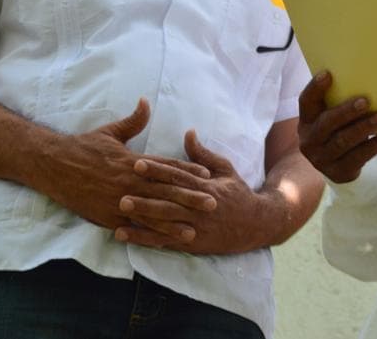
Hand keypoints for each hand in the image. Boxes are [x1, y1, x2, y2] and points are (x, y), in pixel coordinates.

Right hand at [36, 98, 211, 230]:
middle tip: (213, 204)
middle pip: (166, 192)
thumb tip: (146, 101)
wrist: (53, 165)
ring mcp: (118, 201)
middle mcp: (129, 182)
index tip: (207, 175)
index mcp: (133, 161)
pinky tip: (162, 244)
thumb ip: (133, 120)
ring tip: (194, 231)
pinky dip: (147, 237)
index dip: (189, 171)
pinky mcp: (107, 217)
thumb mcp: (110, 131)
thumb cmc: (83, 147)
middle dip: (191, 199)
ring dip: (174, 224)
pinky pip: (132, 229)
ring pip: (152, 214)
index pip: (167, 167)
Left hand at [114, 130, 271, 253]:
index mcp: (207, 187)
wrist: (256, 225)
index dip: (157, 170)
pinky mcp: (191, 243)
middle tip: (121, 189)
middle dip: (145, 194)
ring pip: (164, 221)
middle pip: (169, 199)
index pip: (178, 176)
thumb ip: (203, 154)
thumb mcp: (225, 169)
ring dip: (141, 216)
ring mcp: (195, 227)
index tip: (138, 163)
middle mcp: (199, 207)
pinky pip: (164, 241)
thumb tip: (188, 133)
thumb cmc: (238, 194)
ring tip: (120, 210)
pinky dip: (143, 239)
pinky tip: (124, 235)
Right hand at [298, 71, 376, 183]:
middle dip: (346, 111)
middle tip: (366, 101)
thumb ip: (338, 102)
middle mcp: (309, 140)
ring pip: (343, 141)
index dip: (315, 88)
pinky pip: (358, 158)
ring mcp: (321, 159)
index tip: (328, 74)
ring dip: (363, 128)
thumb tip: (365, 82)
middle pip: (327, 123)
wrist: (340, 166)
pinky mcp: (338, 173)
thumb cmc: (338, 131)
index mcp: (306, 121)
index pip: (306, 102)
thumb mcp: (331, 118)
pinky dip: (374, 146)